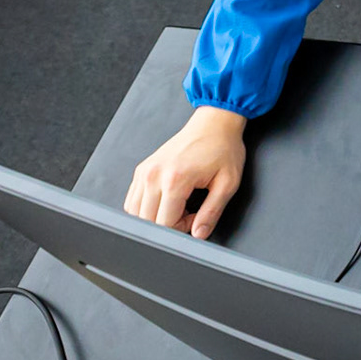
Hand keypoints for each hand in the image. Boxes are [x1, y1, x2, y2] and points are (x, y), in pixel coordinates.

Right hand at [124, 106, 247, 239]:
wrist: (214, 125)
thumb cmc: (223, 149)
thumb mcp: (228, 183)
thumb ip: (212, 212)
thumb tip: (199, 234)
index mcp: (175, 179)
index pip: (164, 224)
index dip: (181, 229)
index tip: (196, 217)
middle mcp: (154, 175)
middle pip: (147, 221)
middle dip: (168, 225)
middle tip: (189, 212)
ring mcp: (144, 172)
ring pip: (136, 213)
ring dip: (156, 217)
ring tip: (179, 205)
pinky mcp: (141, 171)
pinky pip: (133, 201)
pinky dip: (147, 208)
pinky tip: (167, 200)